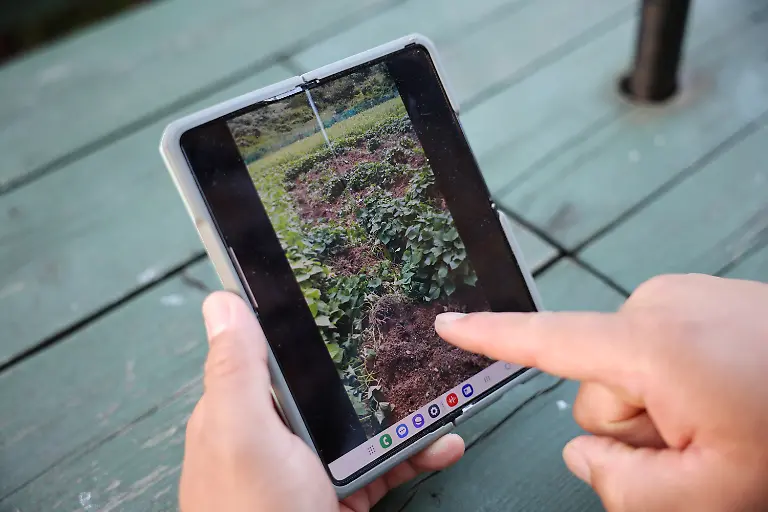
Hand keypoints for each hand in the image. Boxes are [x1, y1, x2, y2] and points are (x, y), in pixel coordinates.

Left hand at [180, 291, 463, 511]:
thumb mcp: (244, 437)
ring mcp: (310, 467)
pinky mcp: (340, 495)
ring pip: (364, 423)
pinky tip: (441, 445)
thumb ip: (238, 371)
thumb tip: (222, 300)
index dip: (310, 323)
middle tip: (414, 355)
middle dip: (374, 372)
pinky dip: (415, 454)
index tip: (351, 295)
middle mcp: (275, 433)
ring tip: (443, 406)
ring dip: (406, 415)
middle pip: (331, 384)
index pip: (277, 350)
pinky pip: (383, 463)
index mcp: (245, 408)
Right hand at [436, 274, 767, 511]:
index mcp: (649, 345)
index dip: (489, 339)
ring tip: (725, 416)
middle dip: (635, 427)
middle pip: (597, 389)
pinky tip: (726, 392)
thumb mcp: (709, 494)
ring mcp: (678, 297)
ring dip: (661, 408)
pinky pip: (655, 351)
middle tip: (702, 444)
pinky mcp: (695, 298)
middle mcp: (655, 306)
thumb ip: (621, 486)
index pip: (546, 340)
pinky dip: (677, 382)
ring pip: (627, 373)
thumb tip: (582, 453)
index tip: (447, 325)